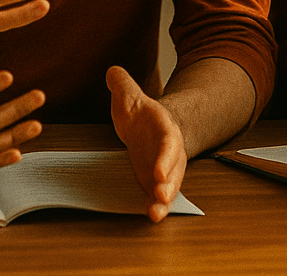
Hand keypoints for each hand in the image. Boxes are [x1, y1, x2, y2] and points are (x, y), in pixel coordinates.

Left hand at [106, 66, 185, 221]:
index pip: (168, 143)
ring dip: (164, 200)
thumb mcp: (131, 97)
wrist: (152, 129)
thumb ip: (123, 85)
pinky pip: (160, 196)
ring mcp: (166, 169)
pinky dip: (156, 206)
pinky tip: (151, 215)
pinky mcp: (156, 182)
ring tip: (156, 213)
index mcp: (166, 129)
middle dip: (169, 184)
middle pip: (174, 169)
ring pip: (170, 186)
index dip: (165, 157)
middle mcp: (170, 152)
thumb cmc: (142, 116)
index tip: (158, 172)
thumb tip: (112, 71)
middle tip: (161, 196)